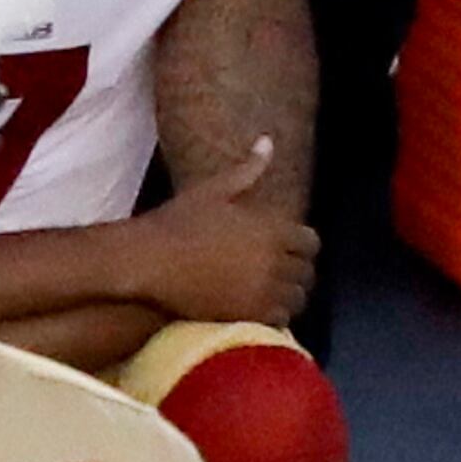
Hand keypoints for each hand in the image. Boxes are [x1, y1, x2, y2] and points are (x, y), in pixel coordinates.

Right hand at [131, 143, 319, 327]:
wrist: (150, 261)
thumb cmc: (179, 221)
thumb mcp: (214, 190)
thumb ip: (247, 169)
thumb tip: (267, 141)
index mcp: (271, 228)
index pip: (310, 242)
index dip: (302, 245)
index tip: (289, 247)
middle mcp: (274, 260)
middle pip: (307, 272)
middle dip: (298, 271)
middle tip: (281, 270)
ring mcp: (262, 290)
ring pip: (297, 298)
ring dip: (289, 294)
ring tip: (273, 291)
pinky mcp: (248, 314)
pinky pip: (280, 320)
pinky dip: (276, 315)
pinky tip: (260, 308)